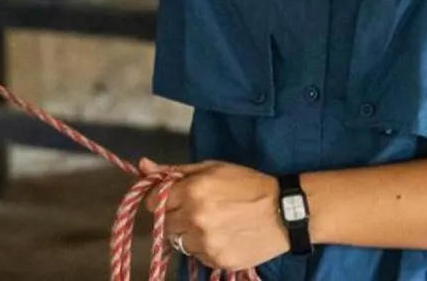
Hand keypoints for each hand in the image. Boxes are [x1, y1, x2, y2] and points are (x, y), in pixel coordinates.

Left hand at [147, 160, 292, 270]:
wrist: (284, 212)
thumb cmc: (247, 184)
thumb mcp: (211, 168)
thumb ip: (174, 170)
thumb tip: (142, 165)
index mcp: (191, 191)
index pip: (152, 202)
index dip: (160, 199)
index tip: (173, 199)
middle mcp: (195, 219)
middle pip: (164, 224)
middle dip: (175, 217)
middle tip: (197, 210)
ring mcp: (206, 243)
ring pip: (180, 243)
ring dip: (189, 235)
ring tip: (214, 224)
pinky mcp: (218, 261)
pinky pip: (198, 257)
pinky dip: (205, 248)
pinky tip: (224, 236)